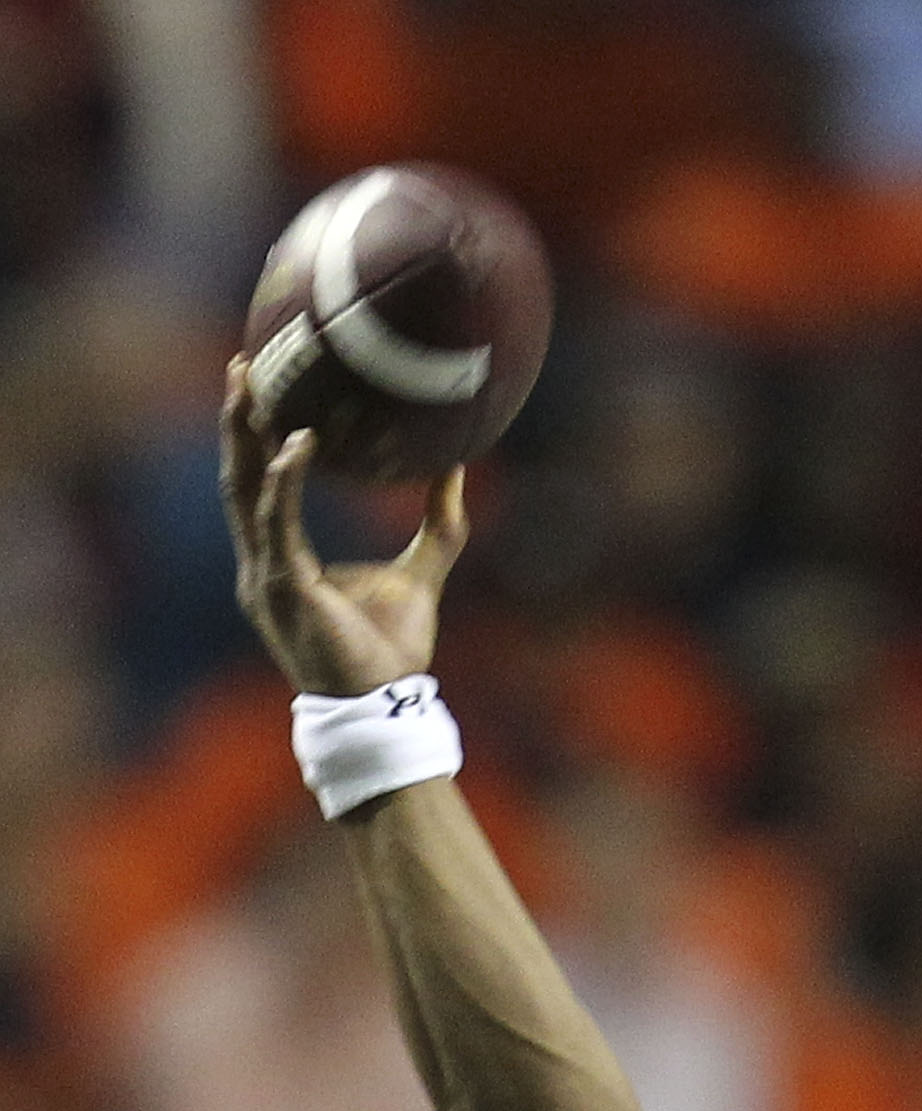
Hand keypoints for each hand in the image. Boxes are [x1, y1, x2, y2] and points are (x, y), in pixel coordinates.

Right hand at [220, 357, 466, 697]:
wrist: (384, 707)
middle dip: (237, 422)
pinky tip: (299, 442)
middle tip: (243, 364)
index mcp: (283, 561)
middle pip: (240, 478)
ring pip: (244, 492)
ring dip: (246, 438)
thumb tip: (457, 470)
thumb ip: (438, 525)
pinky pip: (276, 522)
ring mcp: (266, 576)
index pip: (259, 487)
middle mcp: (263, 564)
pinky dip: (285, 480)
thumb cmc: (393, 652)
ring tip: (253, 387)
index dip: (256, 439)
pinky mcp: (283, 588)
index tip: (261, 387)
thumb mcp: (421, 575)